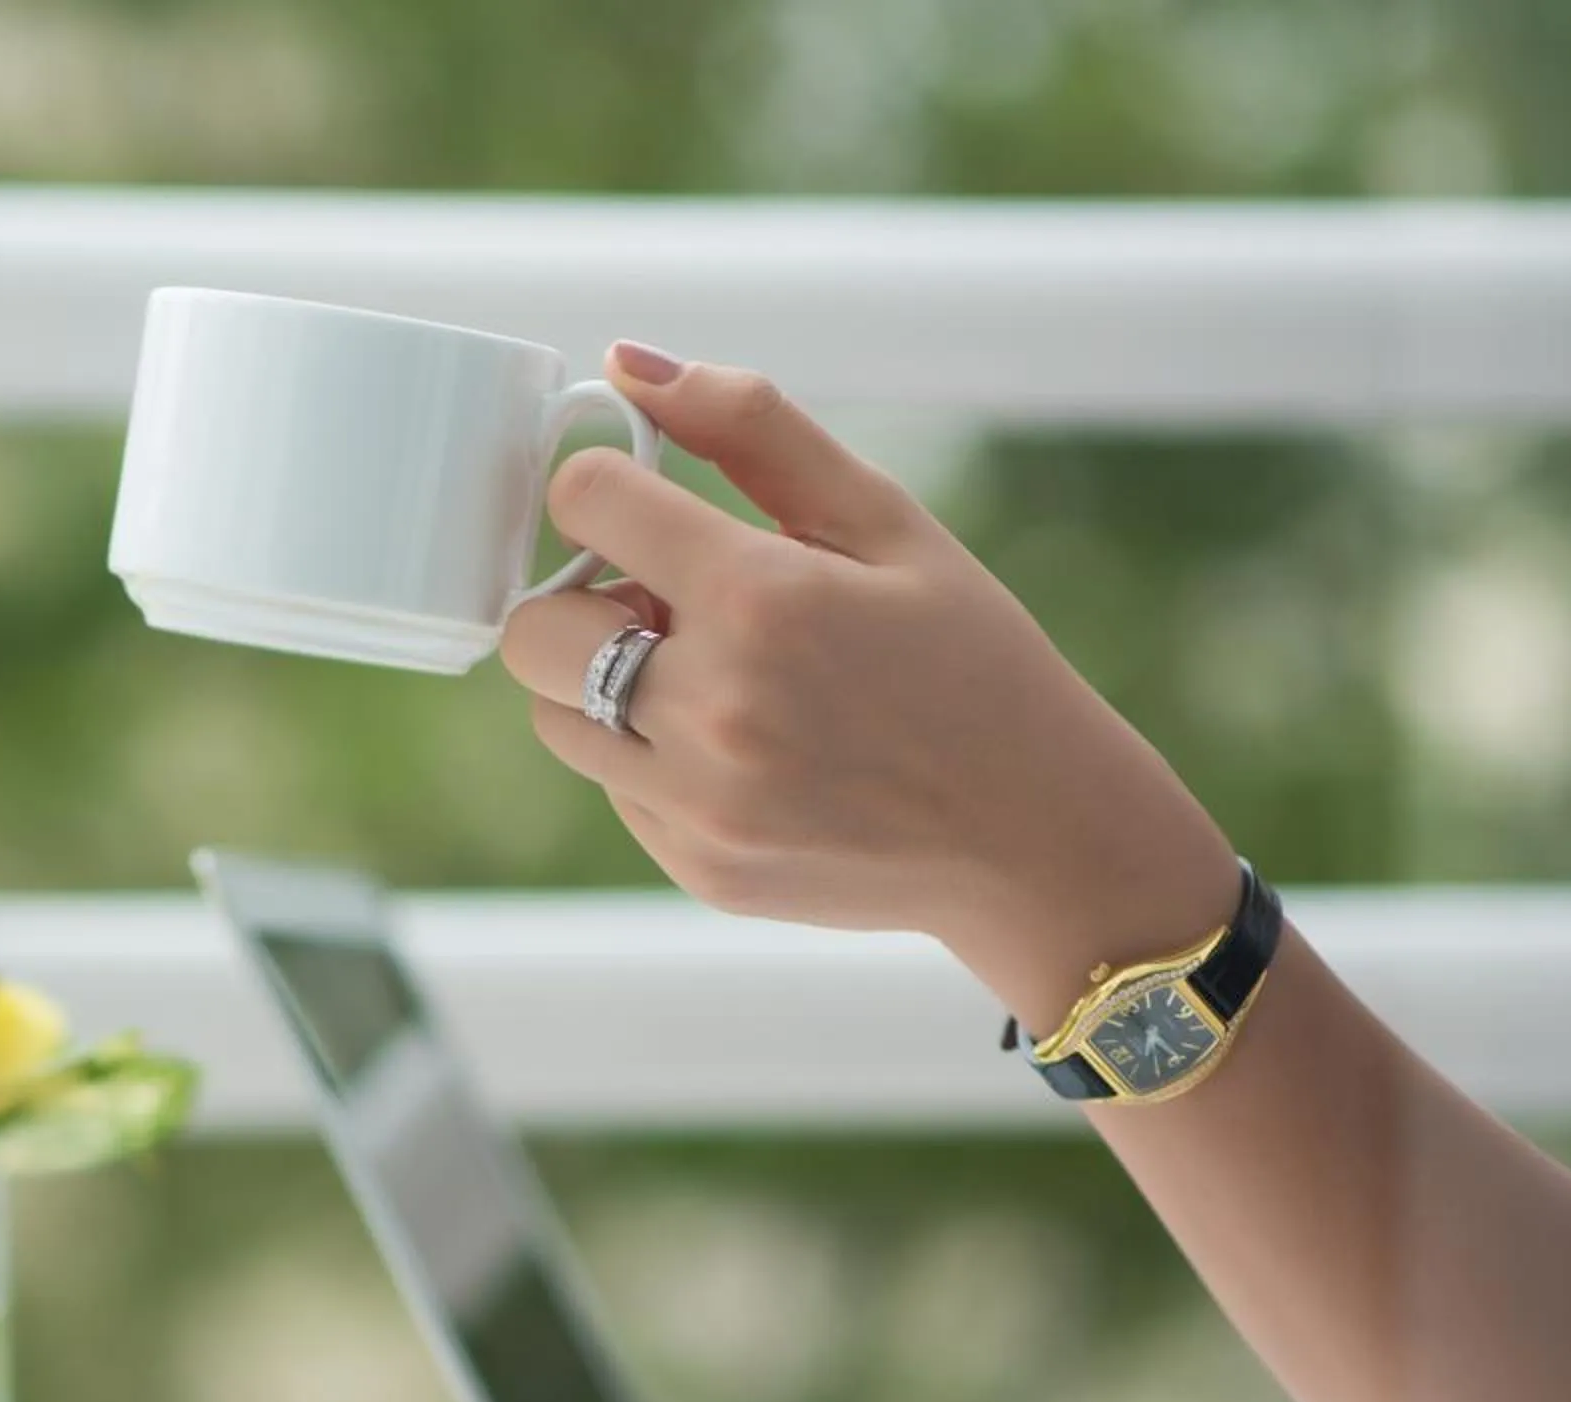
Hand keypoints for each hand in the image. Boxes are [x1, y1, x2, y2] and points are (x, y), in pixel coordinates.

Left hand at [499, 344, 1240, 1028]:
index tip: (644, 507)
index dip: (604, 490)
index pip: (583, 504)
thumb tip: (625, 364)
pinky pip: (614, 787)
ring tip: (712, 673)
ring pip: (555, 717)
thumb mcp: (885, 520)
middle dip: (584, 598)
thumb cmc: (968, 659)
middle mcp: (713, 706)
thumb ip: (751, 427)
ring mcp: (699, 801)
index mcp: (761, 598)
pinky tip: (751, 747)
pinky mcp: (697, 866)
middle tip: (674, 600)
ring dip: (603, 681)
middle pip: (533, 629)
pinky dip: (653, 756)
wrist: (1037, 837)